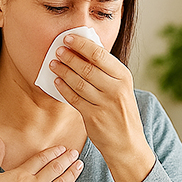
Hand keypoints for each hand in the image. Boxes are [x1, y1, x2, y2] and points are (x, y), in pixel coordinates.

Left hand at [50, 35, 155, 181]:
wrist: (128, 143)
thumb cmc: (122, 112)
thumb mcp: (122, 89)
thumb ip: (107, 72)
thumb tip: (84, 51)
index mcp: (124, 77)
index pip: (99, 54)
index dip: (81, 44)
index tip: (68, 38)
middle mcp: (116, 89)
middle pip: (87, 67)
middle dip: (69, 57)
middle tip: (57, 50)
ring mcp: (105, 103)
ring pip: (78, 82)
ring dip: (63, 71)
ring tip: (53, 64)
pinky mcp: (93, 117)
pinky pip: (74, 98)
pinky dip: (63, 88)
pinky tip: (57, 82)